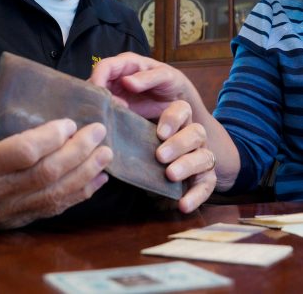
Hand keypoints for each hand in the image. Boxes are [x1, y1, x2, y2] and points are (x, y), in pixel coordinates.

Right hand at [0, 112, 112, 233]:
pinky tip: (98, 178)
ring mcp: (9, 210)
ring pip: (55, 194)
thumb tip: (37, 109)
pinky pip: (55, 209)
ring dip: (86, 173)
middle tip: (99, 133)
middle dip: (78, 152)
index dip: (50, 137)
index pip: (23, 152)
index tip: (70, 122)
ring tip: (106, 154)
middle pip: (46, 174)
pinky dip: (80, 194)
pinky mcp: (18, 221)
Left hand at [90, 51, 238, 193]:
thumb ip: (120, 114)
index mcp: (175, 120)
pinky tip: (182, 205)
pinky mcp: (204, 179)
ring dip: (187, 165)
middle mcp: (191, 136)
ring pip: (205, 156)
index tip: (158, 132)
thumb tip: (94, 97)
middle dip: (178, 142)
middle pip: (196, 132)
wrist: (168, 173)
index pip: (181, 110)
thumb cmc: (143, 146)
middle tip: (160, 155)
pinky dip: (196, 196)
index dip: (172, 118)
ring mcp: (201, 157)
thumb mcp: (133, 128)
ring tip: (170, 174)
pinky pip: (207, 186)